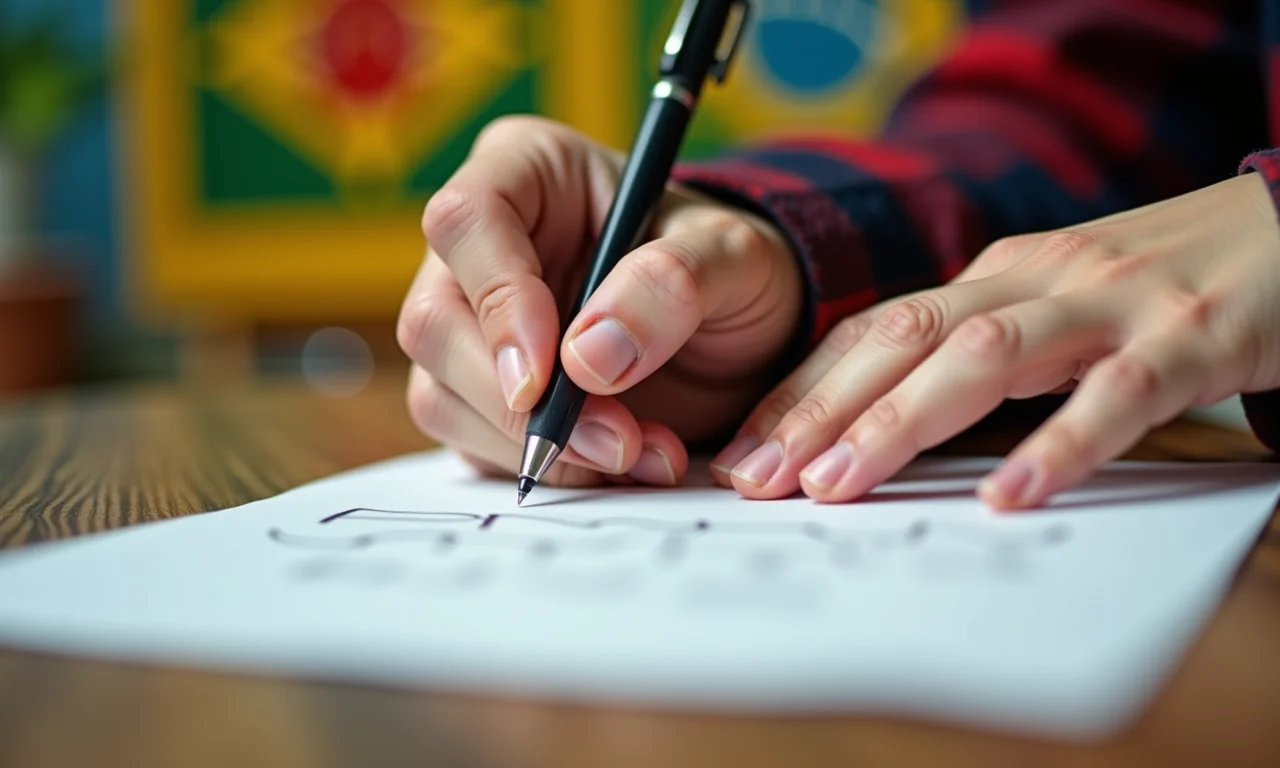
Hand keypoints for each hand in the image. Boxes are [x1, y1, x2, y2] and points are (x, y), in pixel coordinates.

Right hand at [398, 117, 801, 486]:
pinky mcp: (480, 395)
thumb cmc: (728, 268)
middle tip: (617, 440)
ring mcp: (470, 325)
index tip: (551, 372)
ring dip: (539, 446)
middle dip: (519, 401)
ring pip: (441, 394)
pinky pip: (475, 445)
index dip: (497, 298)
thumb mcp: (735, 256)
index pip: (465, 219)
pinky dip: (550, 469)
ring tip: (642, 453)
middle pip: (434, 322)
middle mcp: (480, 247)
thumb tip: (589, 356)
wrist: (739, 333)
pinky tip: (624, 463)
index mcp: (527, 171)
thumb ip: (673, 283)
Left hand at [715, 173, 1279, 508]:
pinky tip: (1005, 496)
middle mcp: (1035, 279)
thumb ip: (978, 353)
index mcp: (993, 276)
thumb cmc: (1151, 286)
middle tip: (758, 477)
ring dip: (901, 420)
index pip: (875, 328)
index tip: (743, 450)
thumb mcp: (1048, 306)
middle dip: (821, 406)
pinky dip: (1056, 445)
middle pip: (905, 336)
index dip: (802, 388)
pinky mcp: (1189, 337)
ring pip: (986, 356)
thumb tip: (883, 426)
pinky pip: (1115, 395)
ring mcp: (1109, 304)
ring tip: (839, 483)